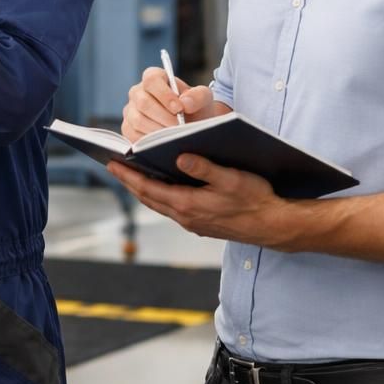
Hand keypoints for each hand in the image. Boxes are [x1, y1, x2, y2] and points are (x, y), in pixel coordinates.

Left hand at [107, 154, 294, 245]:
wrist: (273, 226)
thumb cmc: (255, 200)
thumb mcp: (231, 179)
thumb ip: (204, 168)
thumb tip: (180, 157)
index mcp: (188, 204)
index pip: (148, 188)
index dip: (127, 175)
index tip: (111, 163)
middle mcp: (185, 216)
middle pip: (148, 197)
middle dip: (129, 181)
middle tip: (113, 165)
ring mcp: (192, 222)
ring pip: (158, 204)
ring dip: (143, 189)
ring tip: (130, 174)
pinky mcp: (200, 223)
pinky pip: (171, 208)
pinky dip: (159, 196)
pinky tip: (160, 187)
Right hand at [121, 66, 216, 141]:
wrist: (191, 125)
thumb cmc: (194, 108)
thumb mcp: (203, 98)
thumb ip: (198, 96)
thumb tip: (185, 103)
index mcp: (154, 78)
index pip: (152, 80)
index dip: (164, 94)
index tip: (179, 108)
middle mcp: (138, 92)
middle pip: (143, 102)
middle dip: (164, 117)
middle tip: (180, 127)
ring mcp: (130, 111)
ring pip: (138, 120)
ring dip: (158, 130)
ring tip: (174, 136)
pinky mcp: (128, 128)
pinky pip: (133, 135)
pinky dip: (150, 141)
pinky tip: (164, 142)